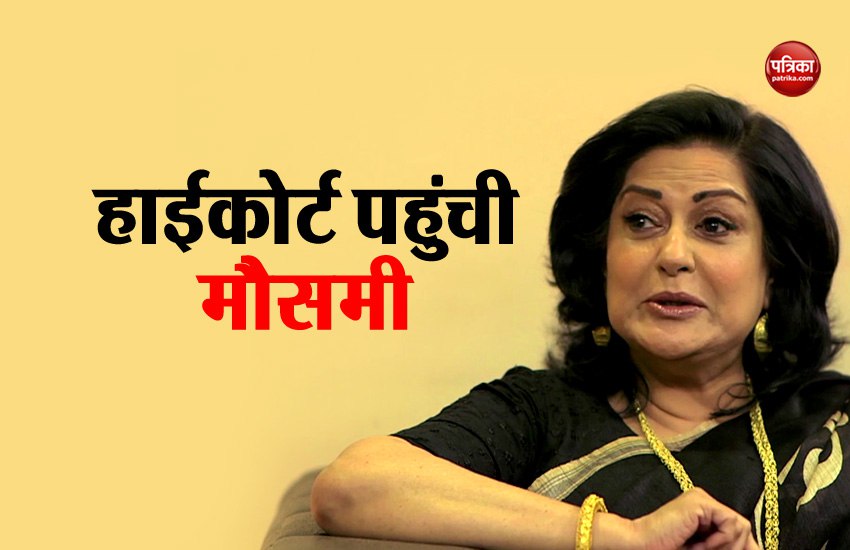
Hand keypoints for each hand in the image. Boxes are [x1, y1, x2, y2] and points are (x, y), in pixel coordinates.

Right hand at [629, 488, 757, 549]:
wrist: (641, 546)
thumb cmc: (665, 549)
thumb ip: (725, 547)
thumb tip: (757, 549)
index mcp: (705, 516)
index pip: (738, 531)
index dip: (744, 548)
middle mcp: (705, 504)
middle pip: (743, 530)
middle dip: (734, 548)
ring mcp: (702, 500)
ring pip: (740, 527)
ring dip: (725, 546)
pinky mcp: (700, 501)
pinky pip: (731, 523)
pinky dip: (721, 540)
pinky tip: (700, 545)